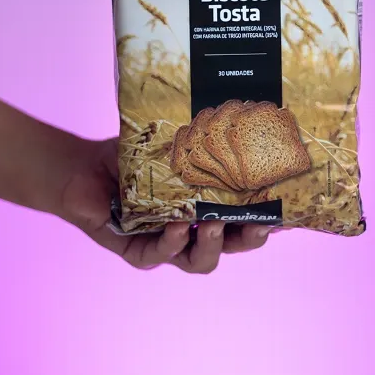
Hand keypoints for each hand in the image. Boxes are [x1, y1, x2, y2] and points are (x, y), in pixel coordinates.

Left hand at [59, 138, 271, 272]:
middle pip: (232, 246)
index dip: (269, 222)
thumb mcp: (172, 144)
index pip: (246, 220)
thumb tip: (238, 113)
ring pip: (200, 261)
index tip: (290, 214)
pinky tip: (177, 226)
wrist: (84, 169)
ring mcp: (167, 245)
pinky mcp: (137, 251)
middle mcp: (193, 232)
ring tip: (213, 225)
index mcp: (208, 208)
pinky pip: (158, 255)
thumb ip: (200, 140)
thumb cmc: (133, 156)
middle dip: (249, 238)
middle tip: (259, 223)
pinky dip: (170, 242)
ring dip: (212, 246)